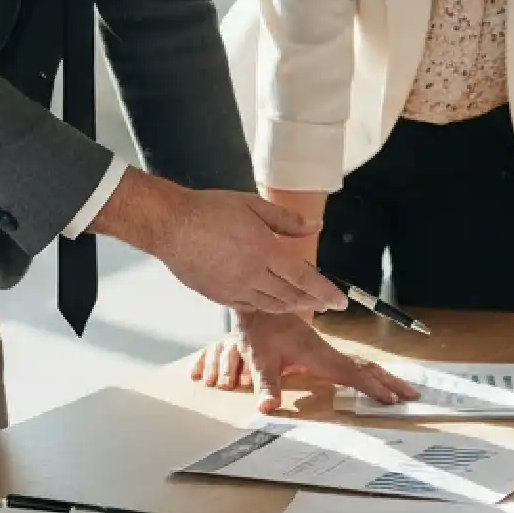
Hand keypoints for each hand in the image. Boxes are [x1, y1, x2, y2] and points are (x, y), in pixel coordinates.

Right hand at [103, 173, 345, 315]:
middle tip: (327, 305)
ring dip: (292, 306)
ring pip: (272, 305)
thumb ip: (286, 220)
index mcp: (265, 251)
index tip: (342, 302)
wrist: (171, 225)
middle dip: (313, 302)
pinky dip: (267, 307)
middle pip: (291, 296)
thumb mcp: (253, 205)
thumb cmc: (211, 210)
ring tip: (304, 305)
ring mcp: (235, 288)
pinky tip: (273, 303)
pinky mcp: (219, 296)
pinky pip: (250, 306)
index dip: (325, 292)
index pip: (304, 278)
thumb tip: (315, 226)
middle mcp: (253, 275)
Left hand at [188, 314, 420, 414]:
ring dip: (384, 376)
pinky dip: (371, 372)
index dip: (370, 386)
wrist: (259, 308)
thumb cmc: (260, 331)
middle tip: (412, 396)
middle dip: (389, 381)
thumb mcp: (259, 359)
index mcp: (317, 354)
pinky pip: (353, 362)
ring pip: (362, 362)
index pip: (349, 372)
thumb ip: (265, 384)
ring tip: (404, 391)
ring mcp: (328, 350)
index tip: (390, 399)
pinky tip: (377, 380)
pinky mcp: (324, 350)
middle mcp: (327, 351)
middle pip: (365, 366)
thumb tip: (267, 408)